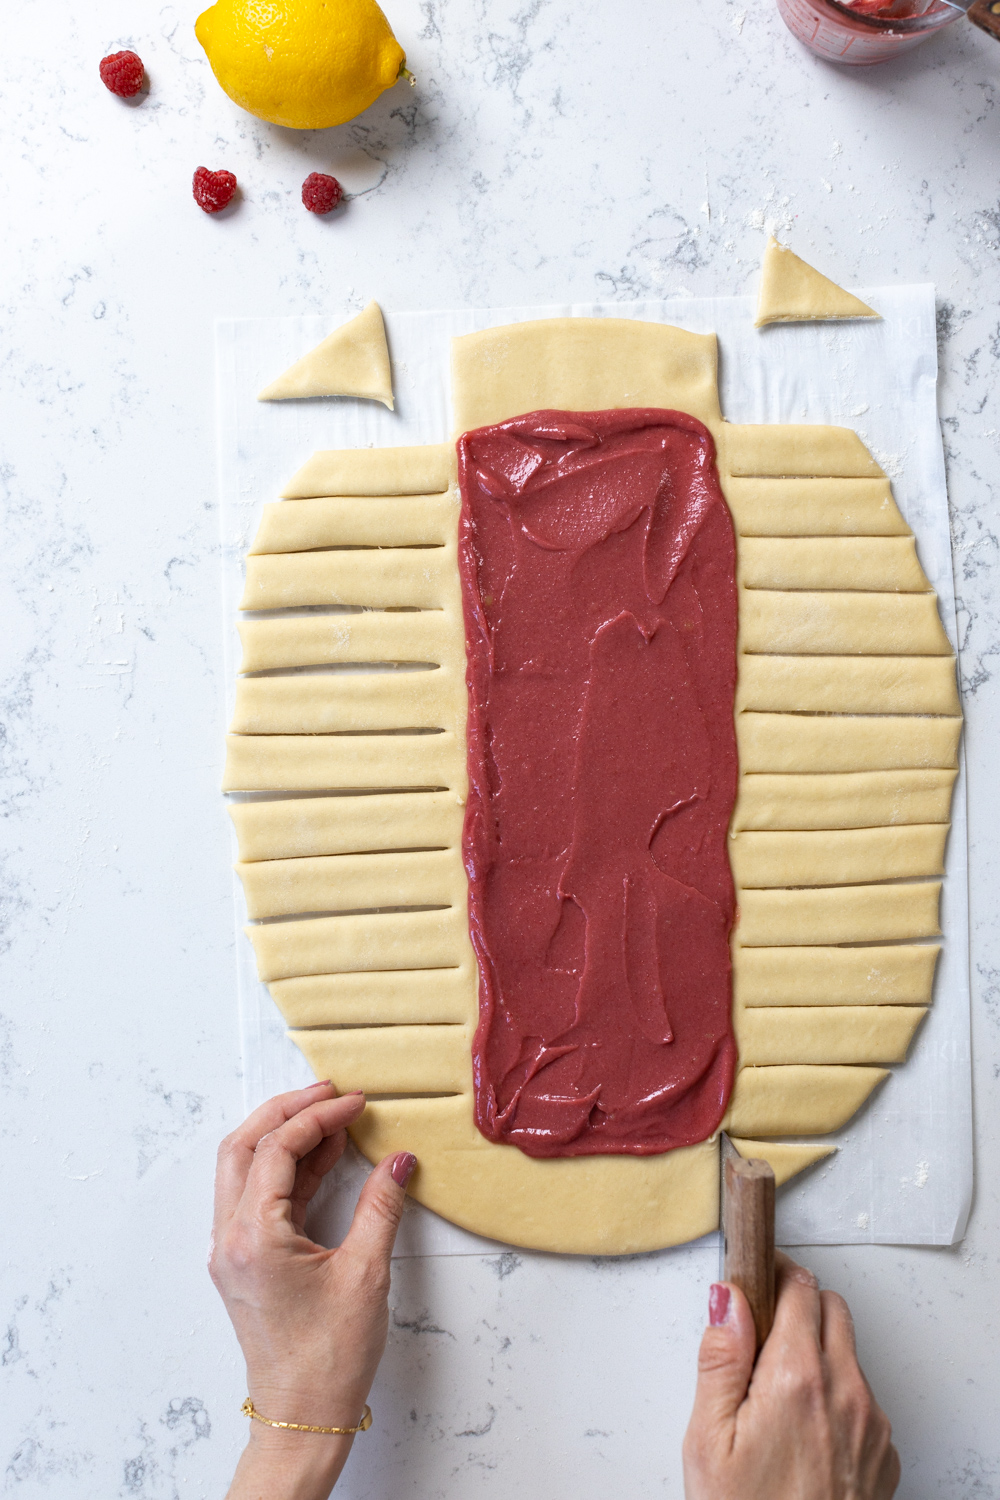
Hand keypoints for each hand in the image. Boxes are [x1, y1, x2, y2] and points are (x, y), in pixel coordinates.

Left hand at [210, 1081, 415, 1499]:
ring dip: (283, 1137)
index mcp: (252, 1237)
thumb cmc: (328, 1359)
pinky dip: (286, 1171)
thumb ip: (381, 1207)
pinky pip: (256, 1197)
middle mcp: (230, 1238)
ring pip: (243, 1169)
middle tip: (330, 1093)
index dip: (318, 1116)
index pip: (278, 1148)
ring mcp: (232, 1251)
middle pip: (243, 1146)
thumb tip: (400, 1161)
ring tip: (332, 1121)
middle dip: (286, 1111)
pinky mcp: (244, 1263)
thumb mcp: (365, 1275)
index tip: (355, 1102)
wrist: (302, 1420)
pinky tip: (323, 1160)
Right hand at [683, 1252, 899, 1499]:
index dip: (773, 1272)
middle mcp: (845, 1393)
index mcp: (796, 1379)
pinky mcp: (884, 1454)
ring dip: (817, 1350)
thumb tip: (728, 1298)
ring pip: (849, 1353)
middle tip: (758, 1333)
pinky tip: (801, 1429)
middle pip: (832, 1307)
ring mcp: (871, 1424)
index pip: (799, 1286)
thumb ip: (719, 1358)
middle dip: (797, 1304)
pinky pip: (863, 1397)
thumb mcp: (707, 1440)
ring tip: (773, 1394)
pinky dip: (836, 1394)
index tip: (753, 1278)